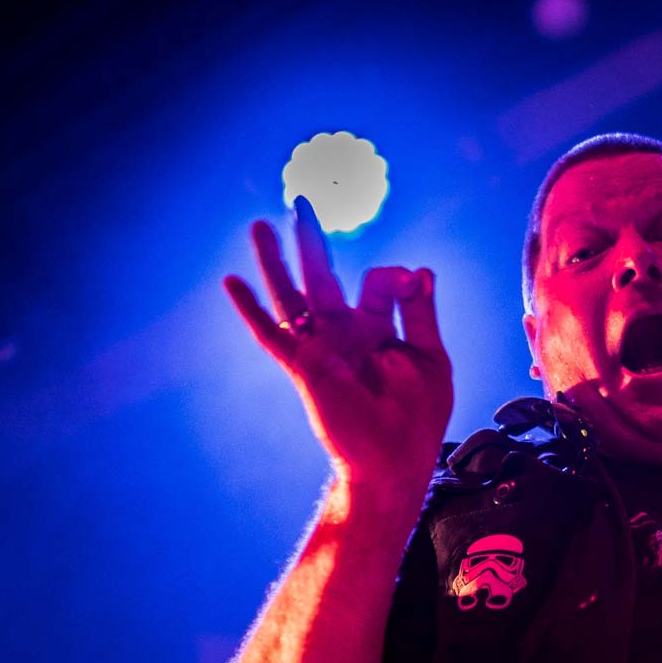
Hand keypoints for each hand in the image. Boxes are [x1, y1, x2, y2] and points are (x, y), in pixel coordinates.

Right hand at [224, 196, 452, 501]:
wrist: (397, 461)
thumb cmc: (417, 417)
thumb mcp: (428, 356)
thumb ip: (420, 313)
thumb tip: (420, 269)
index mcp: (375, 330)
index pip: (377, 284)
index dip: (396, 276)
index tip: (412, 281)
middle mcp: (344, 335)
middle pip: (321, 277)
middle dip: (312, 240)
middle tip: (302, 202)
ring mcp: (322, 349)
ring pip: (292, 297)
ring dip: (276, 262)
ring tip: (260, 226)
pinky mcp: (305, 367)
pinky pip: (273, 335)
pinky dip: (252, 311)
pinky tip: (232, 284)